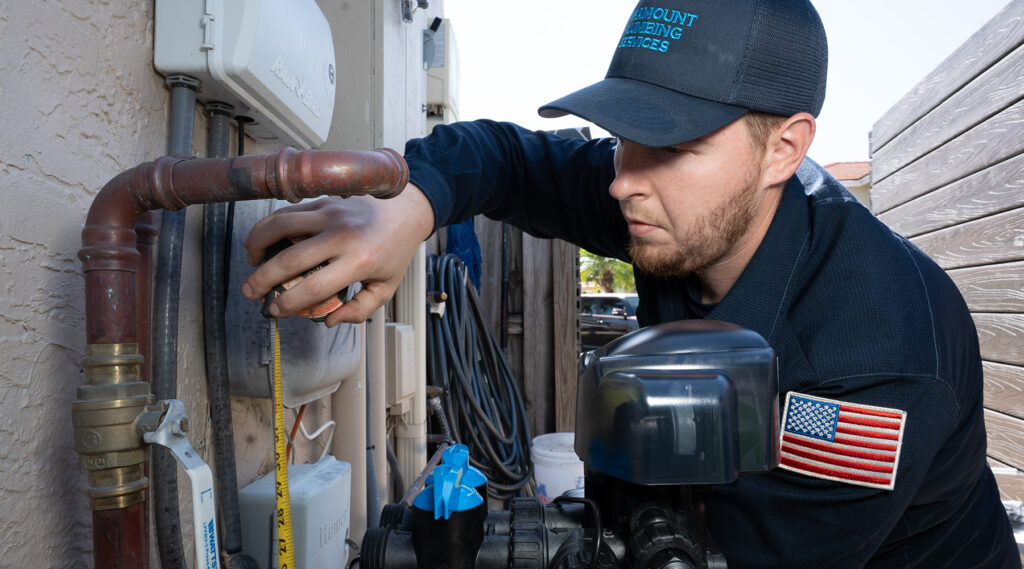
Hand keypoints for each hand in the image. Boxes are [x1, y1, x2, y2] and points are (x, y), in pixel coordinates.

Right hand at [241, 183, 434, 324]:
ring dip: (257, 245)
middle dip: (263, 279)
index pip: (314, 287)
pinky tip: (262, 240)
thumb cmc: (395, 249)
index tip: (275, 310)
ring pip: (281, 226)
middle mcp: (343, 235)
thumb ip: (360, 309)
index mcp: (360, 260)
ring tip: (250, 263)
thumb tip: (330, 321)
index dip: (289, 303)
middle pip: (290, 259)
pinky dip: (269, 226)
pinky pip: (288, 212)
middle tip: (250, 293)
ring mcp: (331, 213)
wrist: (406, 208)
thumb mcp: (387, 286)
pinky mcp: (324, 200)